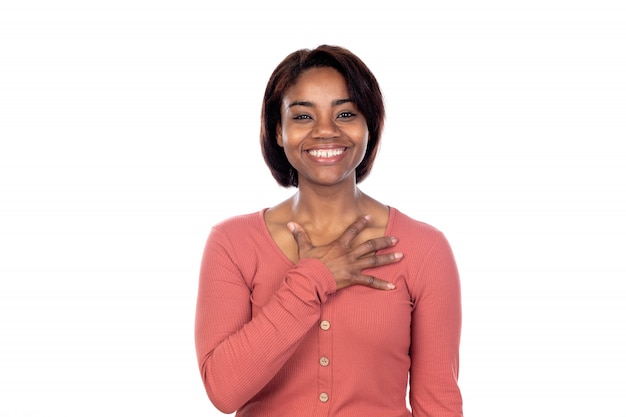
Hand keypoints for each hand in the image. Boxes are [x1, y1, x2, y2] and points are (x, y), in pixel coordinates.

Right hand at [287, 215, 402, 289]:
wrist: (310, 280)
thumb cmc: (307, 265)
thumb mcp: (304, 248)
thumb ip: (300, 235)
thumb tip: (290, 224)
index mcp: (339, 245)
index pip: (352, 231)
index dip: (361, 223)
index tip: (369, 218)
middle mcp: (349, 254)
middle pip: (370, 245)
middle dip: (384, 241)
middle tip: (396, 239)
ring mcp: (353, 266)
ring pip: (374, 260)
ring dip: (388, 258)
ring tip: (400, 255)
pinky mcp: (353, 278)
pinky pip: (370, 281)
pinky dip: (382, 284)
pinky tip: (393, 286)